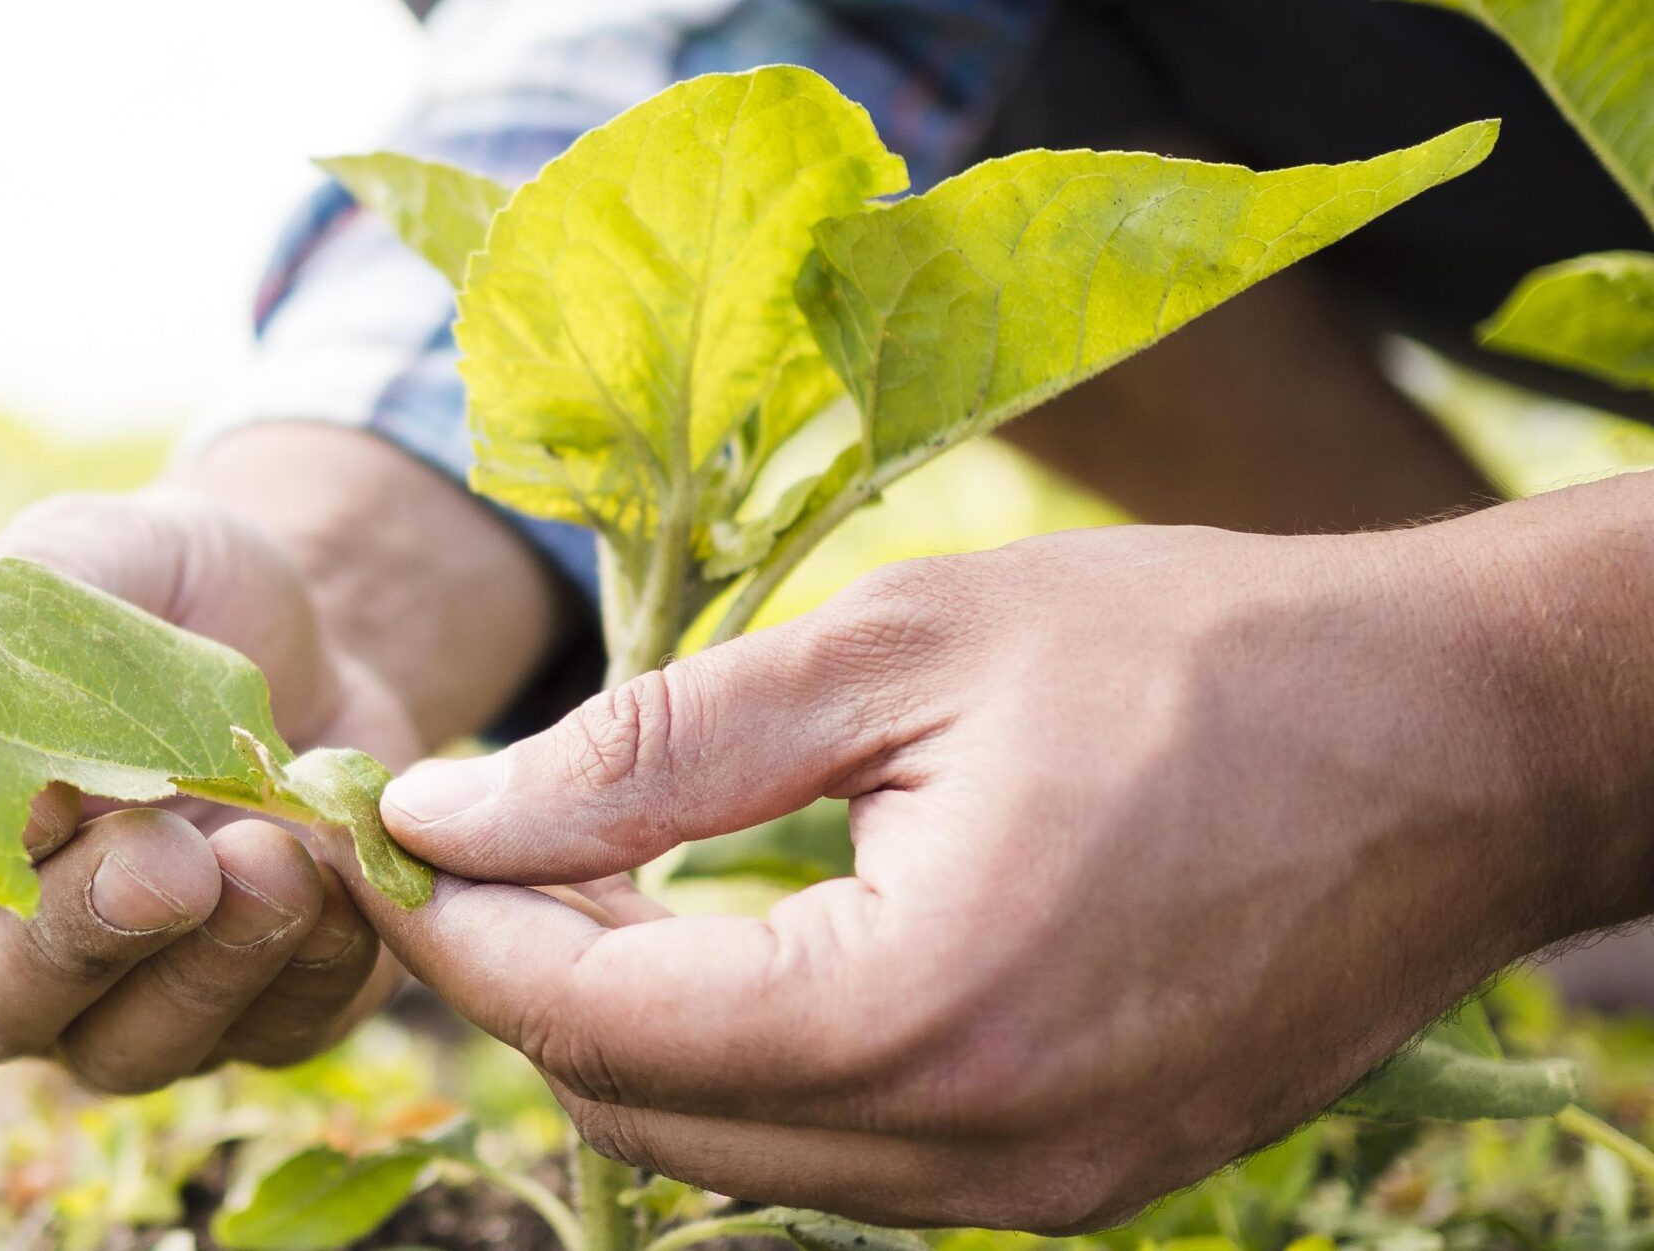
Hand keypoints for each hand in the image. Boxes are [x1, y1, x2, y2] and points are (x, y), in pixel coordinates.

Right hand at [0, 488, 418, 1092]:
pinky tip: (340, 880)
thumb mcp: (82, 553)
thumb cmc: (153, 592)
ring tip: (277, 862)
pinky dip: (309, 970)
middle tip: (173, 859)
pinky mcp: (241, 1022)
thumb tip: (27, 766)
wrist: (304, 636)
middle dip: (80, 933)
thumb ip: (20, 630)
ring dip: (203, 971)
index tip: (36, 793)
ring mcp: (106, 1002)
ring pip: (120, 1052)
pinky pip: (264, 1039)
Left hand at [351, 490, 1653, 1230]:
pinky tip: (729, 935)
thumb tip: (445, 811)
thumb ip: (652, 749)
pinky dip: (747, 1058)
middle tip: (462, 839)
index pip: (592, 1017)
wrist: (1466, 743)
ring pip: (730, 1152)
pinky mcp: (1074, 1185)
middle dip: (522, 978)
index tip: (380, 826)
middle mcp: (974, 1153)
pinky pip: (839, 1155)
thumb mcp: (899, 651)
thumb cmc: (1198, 654)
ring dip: (629, 1024)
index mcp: (920, 1013)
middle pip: (639, 1111)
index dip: (457, 922)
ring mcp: (1033, 1195)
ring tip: (581, 872)